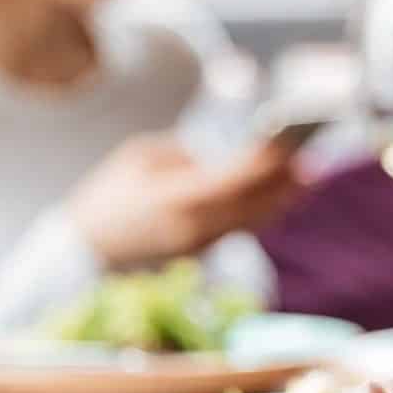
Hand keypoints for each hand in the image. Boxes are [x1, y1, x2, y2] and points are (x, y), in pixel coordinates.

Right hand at [68, 134, 301, 268]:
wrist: (83, 249)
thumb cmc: (108, 194)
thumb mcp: (139, 157)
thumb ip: (183, 155)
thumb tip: (217, 160)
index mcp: (173, 199)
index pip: (232, 180)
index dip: (263, 161)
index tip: (286, 141)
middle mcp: (192, 228)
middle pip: (252, 204)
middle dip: (283, 180)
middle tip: (310, 154)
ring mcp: (198, 245)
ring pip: (252, 220)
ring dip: (282, 198)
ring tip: (306, 173)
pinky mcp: (200, 252)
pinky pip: (240, 228)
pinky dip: (262, 210)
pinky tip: (280, 193)